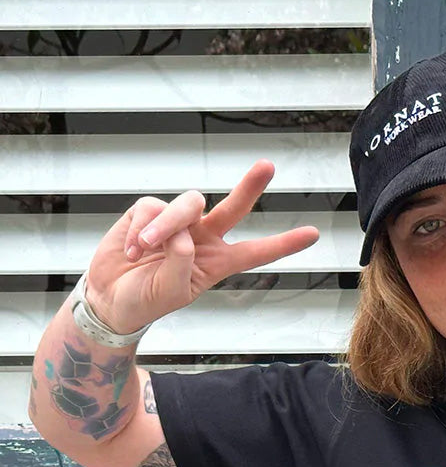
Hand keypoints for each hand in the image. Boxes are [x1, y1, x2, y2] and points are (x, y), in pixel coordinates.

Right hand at [83, 160, 319, 332]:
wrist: (111, 297)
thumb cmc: (146, 300)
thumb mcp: (170, 291)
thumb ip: (180, 263)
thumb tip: (182, 232)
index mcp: (218, 263)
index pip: (256, 252)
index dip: (284, 243)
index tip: (313, 234)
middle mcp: (203, 238)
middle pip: (234, 208)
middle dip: (251, 186)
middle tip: (268, 166)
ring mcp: (178, 223)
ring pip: (187, 204)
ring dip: (166, 226)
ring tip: (144, 250)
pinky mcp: (149, 212)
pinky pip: (153, 208)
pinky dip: (141, 228)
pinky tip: (132, 248)